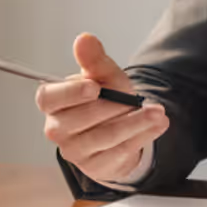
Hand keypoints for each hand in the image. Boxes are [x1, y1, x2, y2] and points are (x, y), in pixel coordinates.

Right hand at [36, 33, 168, 188]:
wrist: (117, 127)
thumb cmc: (104, 97)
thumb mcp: (103, 75)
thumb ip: (94, 59)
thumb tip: (84, 39)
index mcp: (52, 102)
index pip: (48, 98)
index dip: (70, 93)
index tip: (94, 88)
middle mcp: (57, 128)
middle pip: (79, 120)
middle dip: (113, 107)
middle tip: (136, 99)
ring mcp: (74, 151)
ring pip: (104, 136)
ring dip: (135, 123)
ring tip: (157, 112)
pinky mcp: (94, 167)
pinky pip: (119, 152)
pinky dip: (141, 136)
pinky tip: (157, 125)